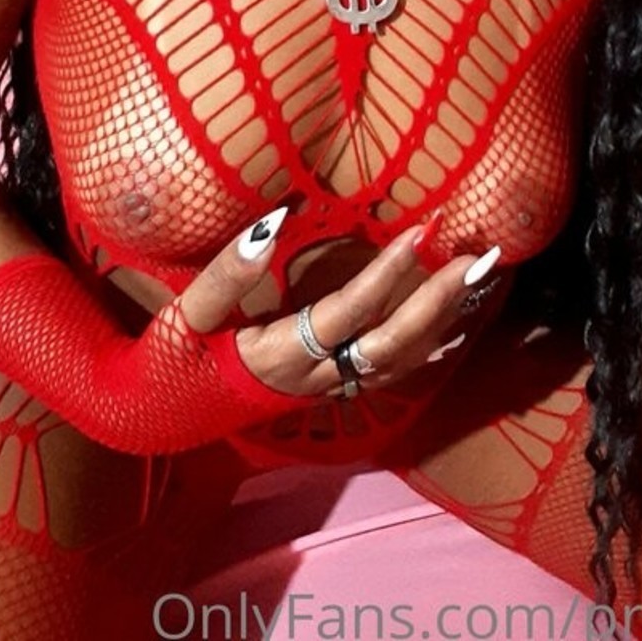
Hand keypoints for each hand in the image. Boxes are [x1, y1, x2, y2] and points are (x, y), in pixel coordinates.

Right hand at [175, 213, 499, 398]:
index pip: (348, 313)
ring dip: (443, 322)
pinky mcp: (329, 388)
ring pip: (399, 361)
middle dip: (438, 302)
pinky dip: (427, 348)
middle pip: (390, 344)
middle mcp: (314, 378)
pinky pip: (389, 372)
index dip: (387, 275)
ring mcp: (326, 388)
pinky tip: (456, 327)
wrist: (160, 419)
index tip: (421, 232)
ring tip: (481, 282)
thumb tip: (271, 223)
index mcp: (280, 356)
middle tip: (477, 259)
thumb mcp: (185, 317)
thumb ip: (226, 273)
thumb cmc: (171, 361)